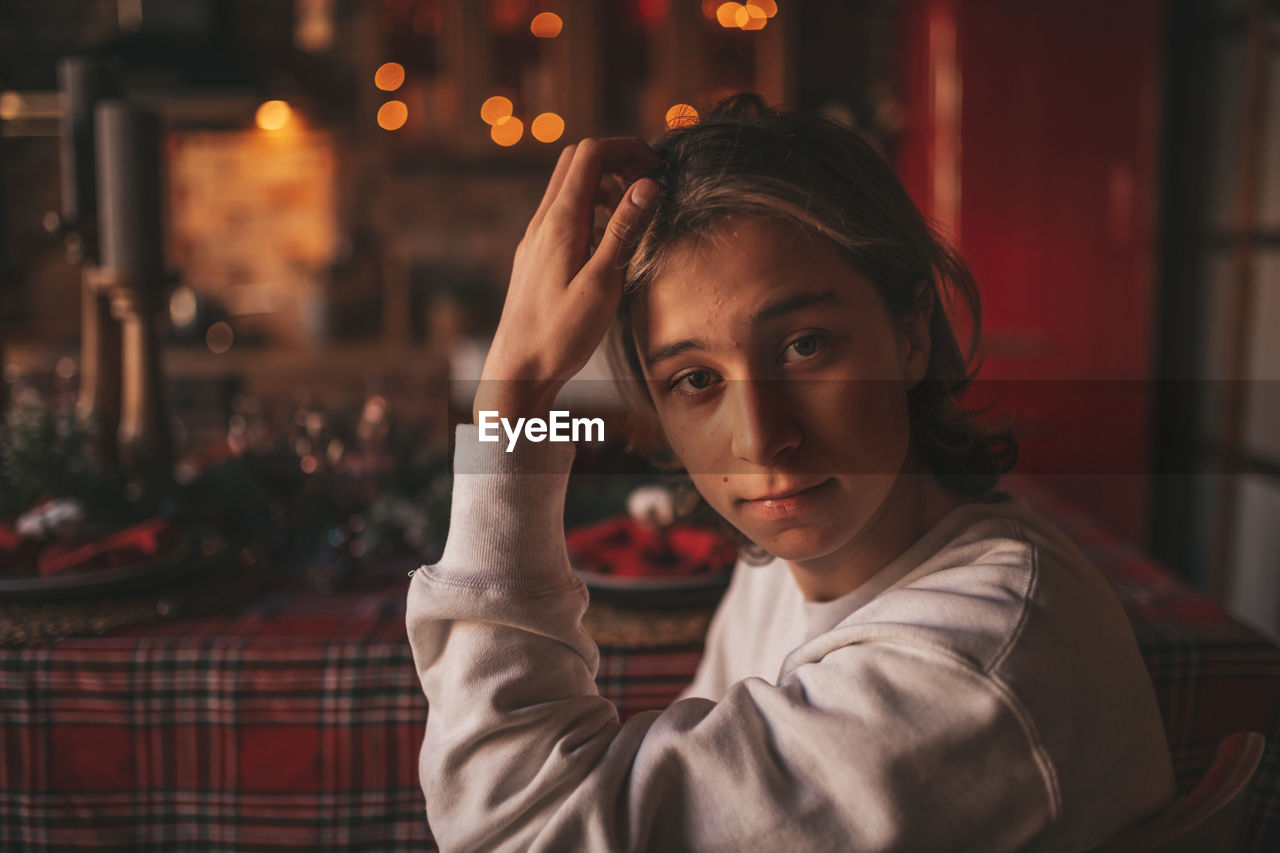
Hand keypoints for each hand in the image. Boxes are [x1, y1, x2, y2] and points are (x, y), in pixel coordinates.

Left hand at [473, 138, 659, 422]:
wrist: (518, 370)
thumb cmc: (560, 334)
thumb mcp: (602, 282)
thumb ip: (623, 230)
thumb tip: (647, 184)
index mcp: (560, 221)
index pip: (590, 154)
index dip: (626, 148)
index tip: (656, 166)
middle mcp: (543, 222)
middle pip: (576, 161)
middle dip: (616, 160)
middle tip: (647, 185)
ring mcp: (536, 238)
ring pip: (569, 188)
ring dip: (603, 187)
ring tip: (632, 216)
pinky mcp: (536, 256)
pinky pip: (563, 216)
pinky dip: (590, 212)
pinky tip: (607, 244)